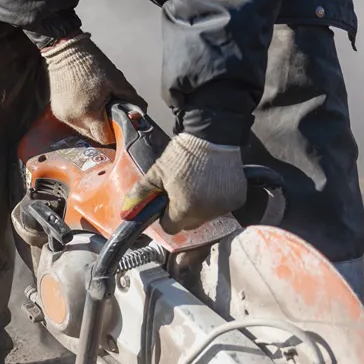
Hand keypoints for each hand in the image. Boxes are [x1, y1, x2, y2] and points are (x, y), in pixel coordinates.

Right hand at [41, 34, 141, 144]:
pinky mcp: (56, 110)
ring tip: (98, 106)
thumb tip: (142, 112)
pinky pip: (73, 121)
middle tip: (110, 112)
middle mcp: (72, 119)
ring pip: (82, 130)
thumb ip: (132, 99)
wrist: (65, 49)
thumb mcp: (117, 80)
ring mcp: (62, 115)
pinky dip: (82, 116)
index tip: (120, 122)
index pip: (104, 137)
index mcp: (87, 114)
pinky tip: (86, 103)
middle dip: (104, 127)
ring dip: (92, 123)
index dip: (115, 133)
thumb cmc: (93, 64)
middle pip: (93, 135)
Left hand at [121, 132, 250, 232]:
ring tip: (199, 184)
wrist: (211, 135)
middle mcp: (206, 212)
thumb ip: (141, 195)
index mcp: (184, 209)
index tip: (168, 201)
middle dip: (183, 212)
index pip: (171, 228)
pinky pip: (222, 208)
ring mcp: (224, 207)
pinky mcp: (237, 199)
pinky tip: (213, 182)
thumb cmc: (182, 154)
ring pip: (206, 217)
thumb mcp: (156, 172)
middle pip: (189, 224)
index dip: (166, 215)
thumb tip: (126, 214)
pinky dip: (217, 200)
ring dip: (201, 207)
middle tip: (183, 190)